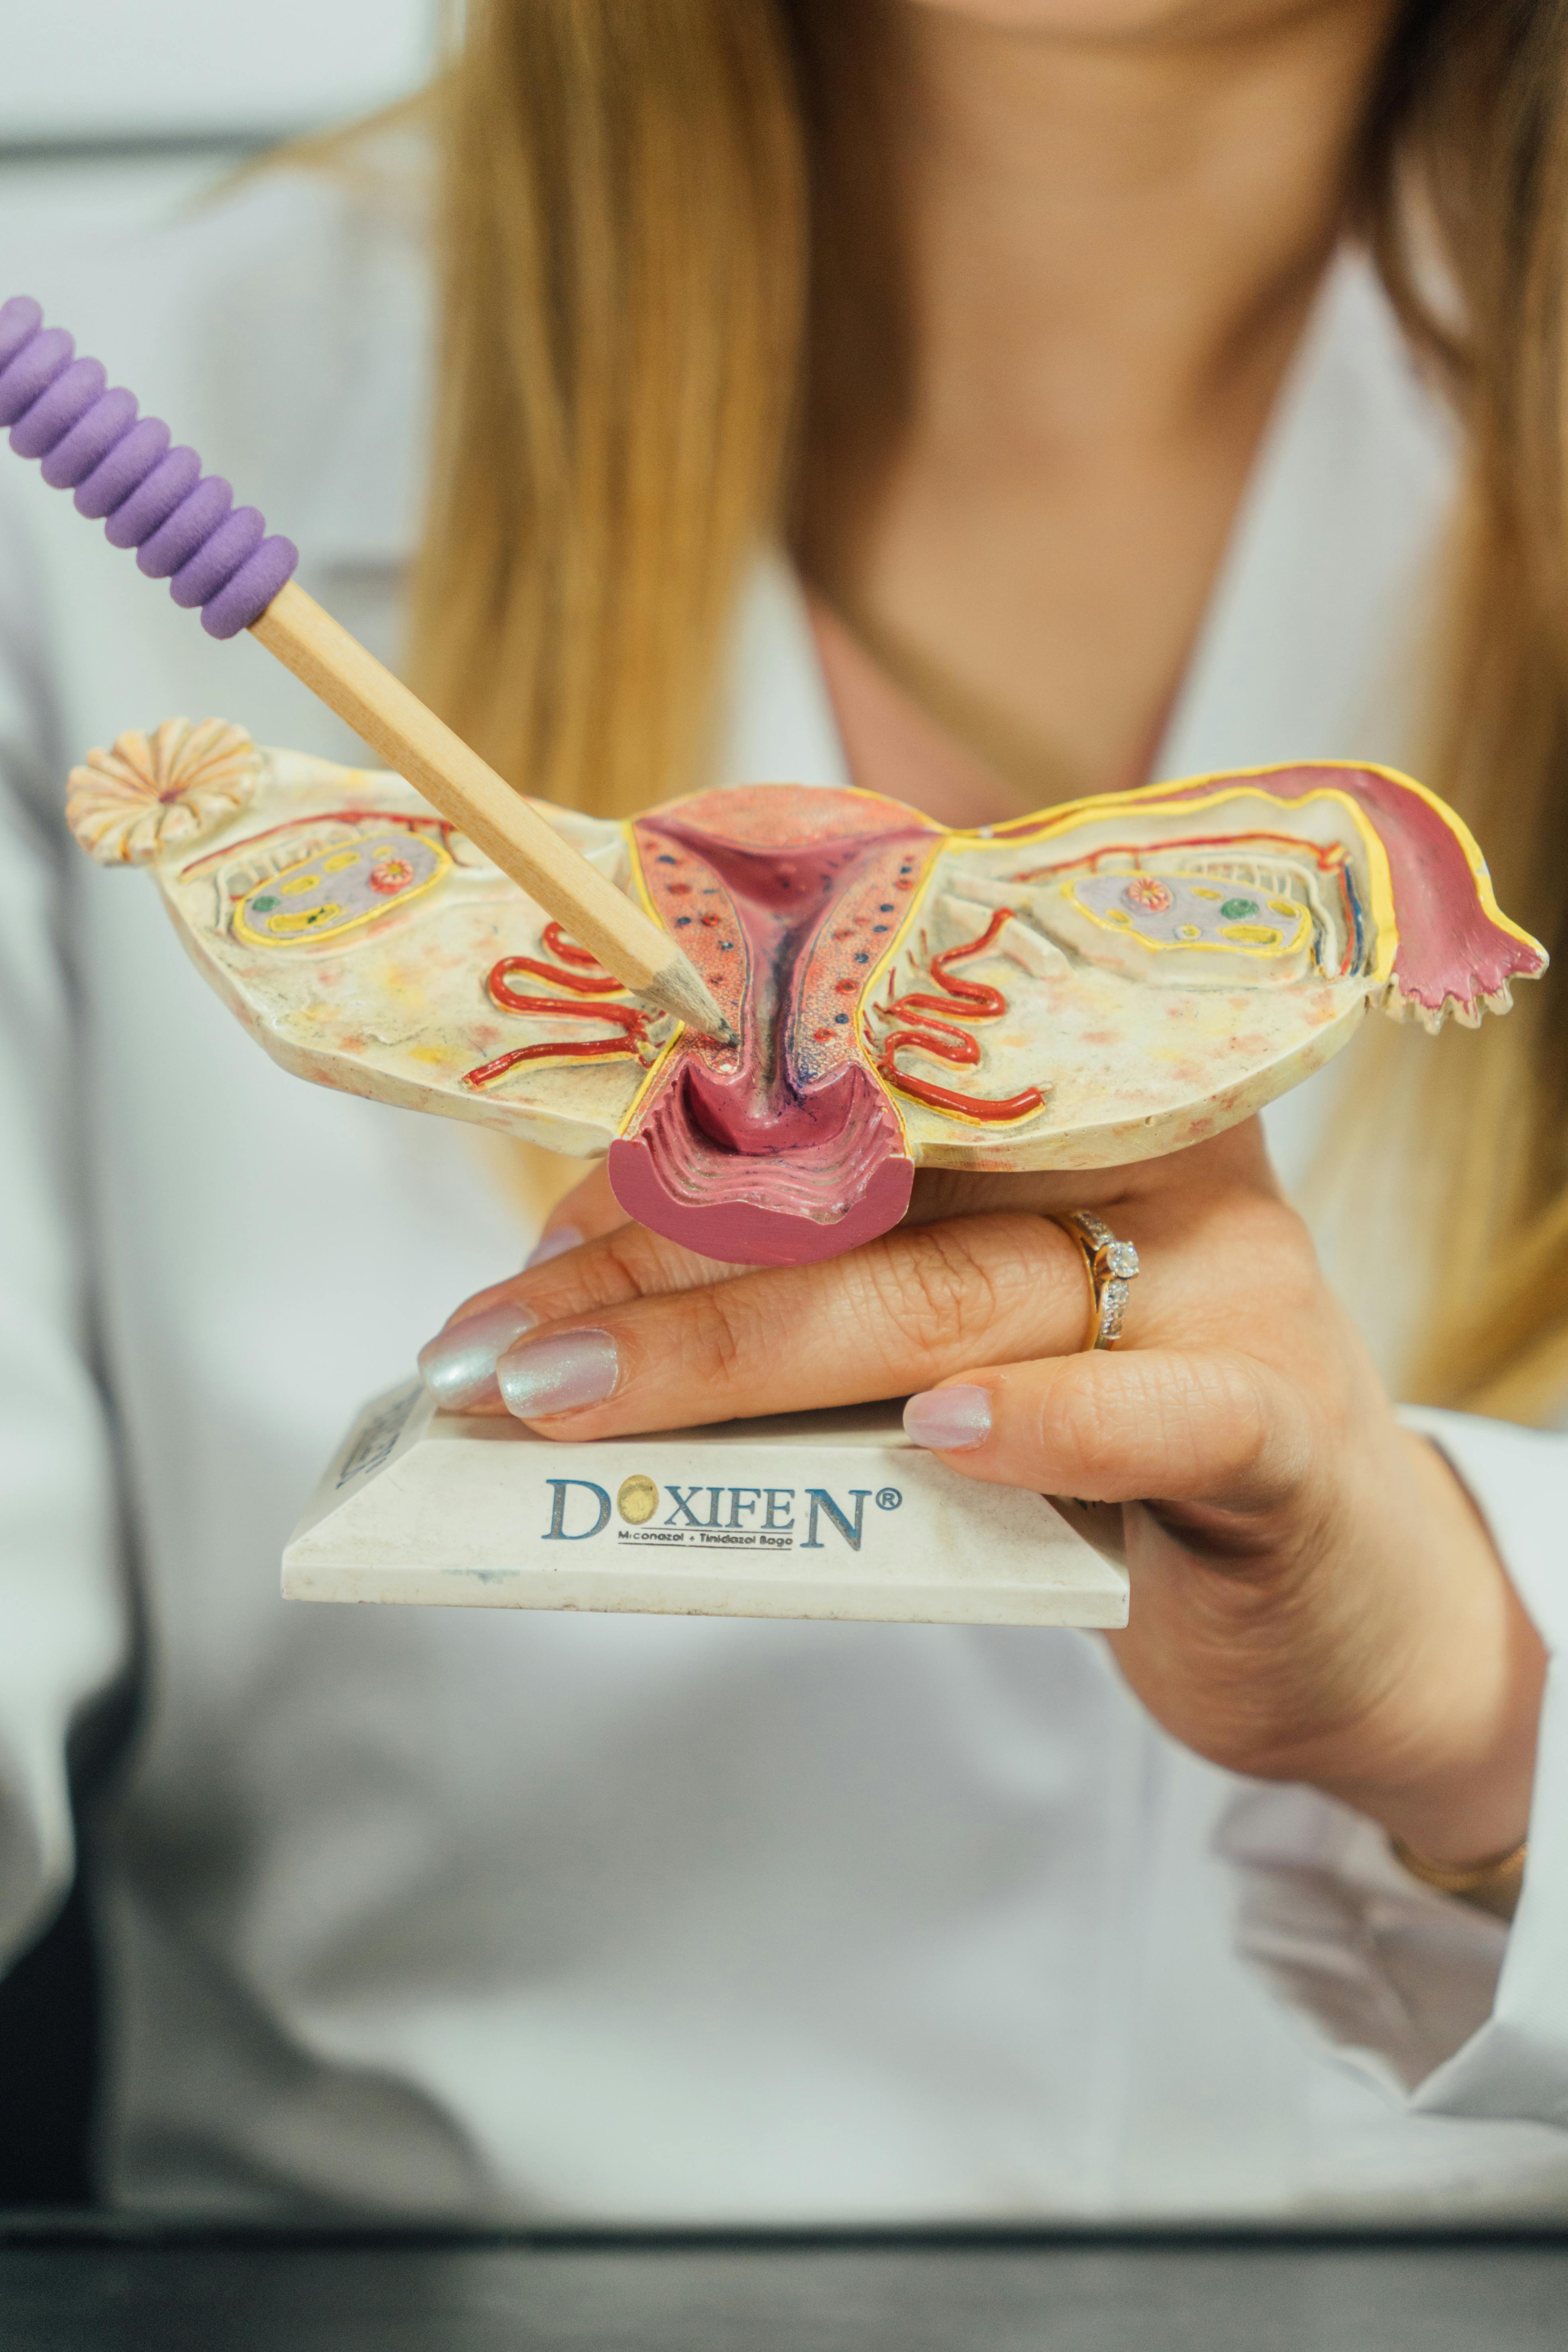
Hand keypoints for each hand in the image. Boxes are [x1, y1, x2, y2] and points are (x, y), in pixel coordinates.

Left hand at [421, 1122, 1544, 1866]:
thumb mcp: (948, 1339)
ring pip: (955, 1295)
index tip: (528, 1242)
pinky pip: (1156, 1408)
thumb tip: (580, 1289)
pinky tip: (934, 1442)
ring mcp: (1220, 1275)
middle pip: (859, 1190)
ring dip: (745, 1353)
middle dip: (653, 1270)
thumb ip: (815, 1292)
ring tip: (577, 1400)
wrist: (1327, 1589)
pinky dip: (1044, 1423)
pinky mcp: (1279, 1417)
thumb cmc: (1104, 1437)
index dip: (669, 1155)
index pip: (832, 1090)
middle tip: (494, 1348)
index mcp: (1053, 1099)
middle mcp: (1137, 1151)